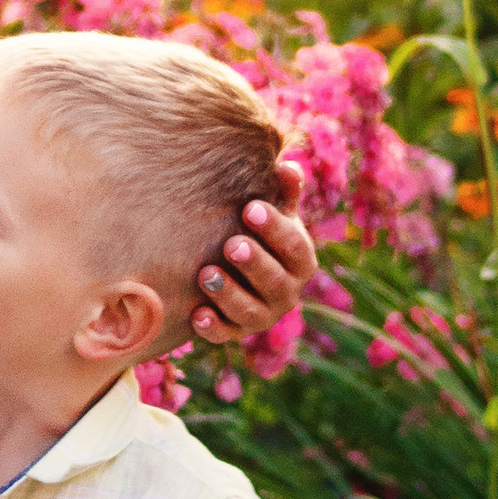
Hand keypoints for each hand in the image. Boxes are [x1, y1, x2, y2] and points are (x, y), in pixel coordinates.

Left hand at [191, 164, 318, 346]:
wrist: (242, 270)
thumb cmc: (260, 232)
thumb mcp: (275, 211)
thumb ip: (284, 190)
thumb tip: (286, 164)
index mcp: (301, 261)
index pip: (293, 246)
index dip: (274, 228)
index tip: (249, 208)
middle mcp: (286, 293)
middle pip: (275, 282)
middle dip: (254, 264)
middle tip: (231, 244)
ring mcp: (262, 315)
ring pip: (250, 312)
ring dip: (229, 294)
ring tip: (206, 274)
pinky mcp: (235, 331)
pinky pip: (226, 334)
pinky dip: (212, 327)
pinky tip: (196, 313)